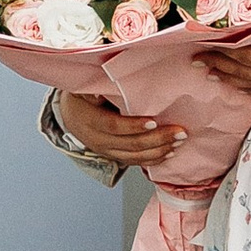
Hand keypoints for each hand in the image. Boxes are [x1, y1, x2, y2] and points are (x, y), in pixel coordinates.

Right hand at [57, 89, 184, 171]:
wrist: (71, 116)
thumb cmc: (81, 98)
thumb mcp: (83, 89)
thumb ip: (94, 88)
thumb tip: (101, 87)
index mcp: (90, 121)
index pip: (114, 127)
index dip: (134, 126)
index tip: (154, 122)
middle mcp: (98, 141)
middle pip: (130, 145)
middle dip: (157, 140)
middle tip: (179, 132)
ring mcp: (107, 152)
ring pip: (135, 157)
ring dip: (159, 150)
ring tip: (179, 142)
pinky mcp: (115, 156)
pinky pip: (136, 162)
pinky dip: (154, 159)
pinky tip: (169, 153)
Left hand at [215, 22, 250, 100]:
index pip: (248, 56)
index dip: (227, 50)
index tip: (210, 44)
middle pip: (242, 70)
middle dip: (218, 64)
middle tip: (198, 59)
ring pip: (247, 83)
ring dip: (227, 77)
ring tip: (210, 72)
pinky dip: (244, 88)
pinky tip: (237, 87)